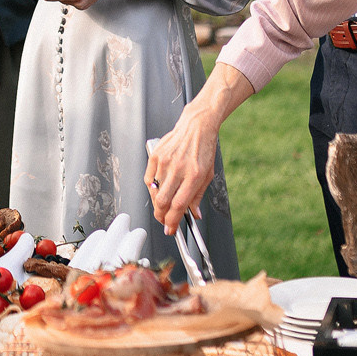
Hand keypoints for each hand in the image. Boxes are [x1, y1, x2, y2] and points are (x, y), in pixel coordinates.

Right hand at [146, 63, 253, 227]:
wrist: (196, 126)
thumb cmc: (204, 149)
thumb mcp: (207, 175)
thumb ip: (198, 196)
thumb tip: (193, 214)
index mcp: (194, 175)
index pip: (179, 205)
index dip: (173, 221)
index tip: (170, 229)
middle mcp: (178, 169)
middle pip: (163, 201)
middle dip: (161, 216)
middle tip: (164, 220)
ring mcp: (165, 161)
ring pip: (154, 192)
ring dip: (157, 203)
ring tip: (162, 205)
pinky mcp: (155, 155)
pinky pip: (148, 179)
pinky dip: (151, 188)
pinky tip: (157, 190)